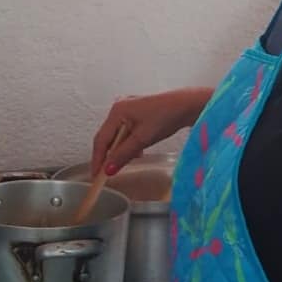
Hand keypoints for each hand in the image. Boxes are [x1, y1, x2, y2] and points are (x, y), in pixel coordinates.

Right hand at [90, 88, 212, 176]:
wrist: (185, 106)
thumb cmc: (166, 116)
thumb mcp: (142, 139)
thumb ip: (123, 155)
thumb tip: (108, 169)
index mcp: (117, 111)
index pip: (101, 140)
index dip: (98, 159)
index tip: (96, 175)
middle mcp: (119, 107)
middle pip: (108, 137)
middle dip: (109, 155)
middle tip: (108, 173)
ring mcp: (128, 109)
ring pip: (118, 135)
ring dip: (121, 150)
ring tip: (127, 161)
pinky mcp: (137, 113)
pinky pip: (126, 131)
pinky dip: (130, 143)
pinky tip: (138, 150)